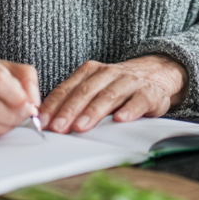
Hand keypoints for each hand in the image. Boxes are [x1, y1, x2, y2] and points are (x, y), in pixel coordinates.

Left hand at [39, 55, 187, 132]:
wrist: (156, 75)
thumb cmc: (117, 88)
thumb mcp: (94, 89)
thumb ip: (72, 102)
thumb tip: (46, 123)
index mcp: (91, 72)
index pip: (68, 88)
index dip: (54, 105)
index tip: (42, 122)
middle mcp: (109, 73)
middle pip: (86, 91)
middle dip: (70, 110)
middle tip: (58, 127)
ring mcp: (130, 82)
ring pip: (109, 95)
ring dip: (93, 111)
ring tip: (81, 127)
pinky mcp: (149, 93)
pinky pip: (138, 100)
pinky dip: (129, 110)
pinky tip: (120, 119)